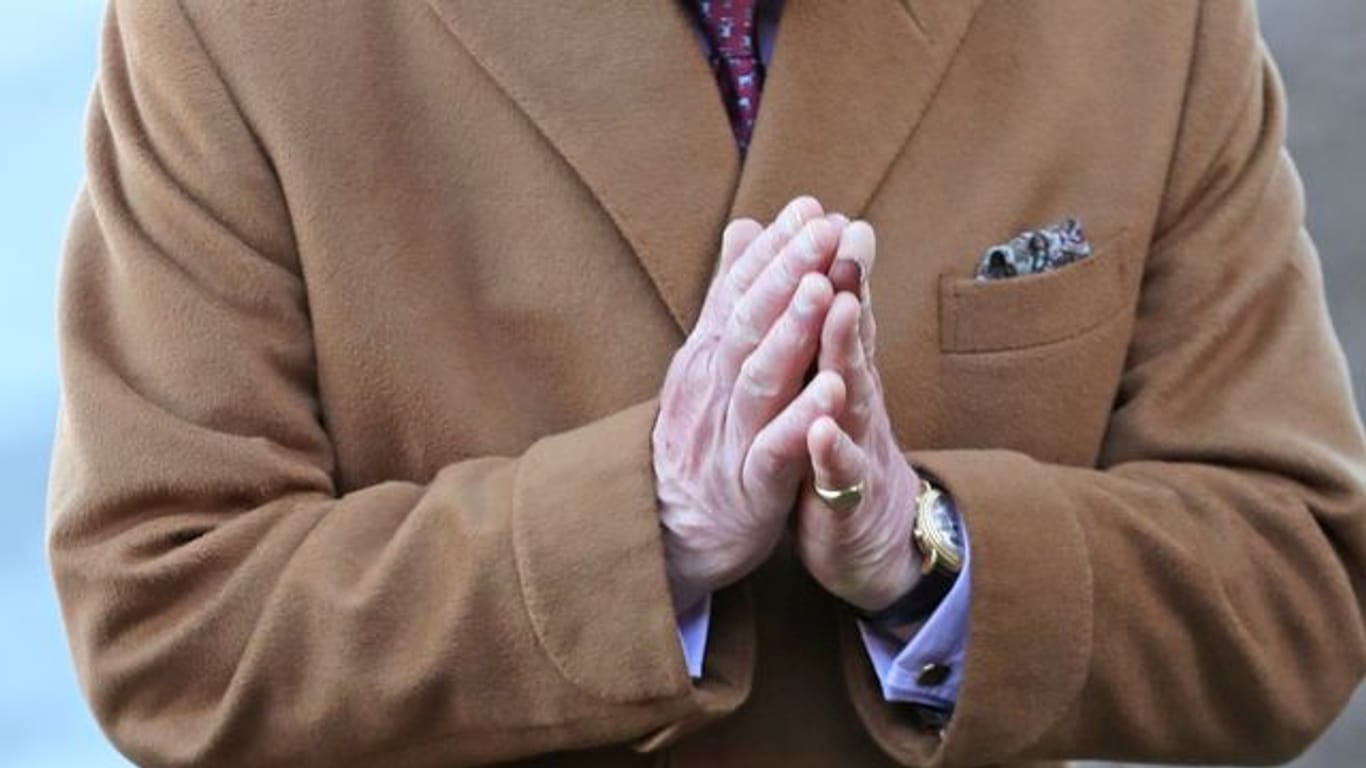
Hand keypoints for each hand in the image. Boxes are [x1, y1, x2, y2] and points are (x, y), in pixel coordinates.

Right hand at [654, 197, 847, 611]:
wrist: (669, 532)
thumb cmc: (702, 437)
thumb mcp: (711, 362)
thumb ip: (730, 298)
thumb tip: (746, 226)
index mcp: (709, 356)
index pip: (739, 291)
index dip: (774, 250)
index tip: (809, 206)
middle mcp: (713, 388)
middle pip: (748, 322)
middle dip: (785, 273)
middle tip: (821, 228)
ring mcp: (728, 437)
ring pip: (758, 378)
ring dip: (790, 332)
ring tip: (823, 289)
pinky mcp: (747, 487)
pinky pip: (773, 451)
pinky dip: (800, 421)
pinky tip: (832, 391)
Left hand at [794, 221, 924, 611]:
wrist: (875, 540)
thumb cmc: (846, 450)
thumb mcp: (832, 385)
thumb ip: (824, 329)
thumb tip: (821, 261)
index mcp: (841, 372)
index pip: (836, 311)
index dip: (830, 264)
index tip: (821, 211)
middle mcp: (855, 400)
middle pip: (851, 339)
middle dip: (846, 289)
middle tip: (843, 239)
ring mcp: (856, 447)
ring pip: (852, 396)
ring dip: (845, 353)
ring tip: (840, 310)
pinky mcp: (848, 499)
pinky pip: (839, 474)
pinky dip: (831, 451)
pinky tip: (821, 429)